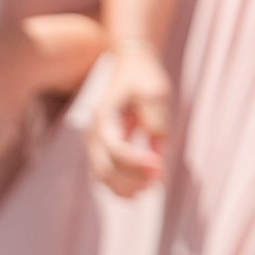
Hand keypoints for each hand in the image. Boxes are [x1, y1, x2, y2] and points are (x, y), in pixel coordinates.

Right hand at [88, 41, 169, 197]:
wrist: (130, 65)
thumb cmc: (144, 77)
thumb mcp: (156, 92)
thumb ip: (156, 122)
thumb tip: (157, 156)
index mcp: (103, 117)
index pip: (114, 149)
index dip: (136, 162)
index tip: (160, 166)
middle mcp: (94, 133)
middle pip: (105, 169)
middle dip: (133, 179)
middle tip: (160, 178)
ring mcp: (95, 144)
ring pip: (103, 178)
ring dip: (127, 188)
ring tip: (153, 185)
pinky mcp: (102, 151)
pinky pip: (106, 177)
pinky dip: (122, 187)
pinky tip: (143, 189)